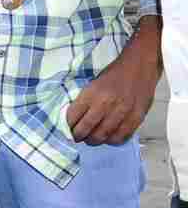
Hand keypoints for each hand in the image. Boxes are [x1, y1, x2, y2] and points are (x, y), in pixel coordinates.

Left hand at [66, 16, 162, 143]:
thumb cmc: (114, 74)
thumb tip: (74, 118)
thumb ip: (85, 100)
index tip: (67, 129)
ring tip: (91, 139)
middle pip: (87, 129)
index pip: (73, 116)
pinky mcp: (136, 118)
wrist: (139, 66)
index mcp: (92, 93)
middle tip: (77, 137)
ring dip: (94, 140)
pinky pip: (121, 137)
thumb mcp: (92, 83)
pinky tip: (108, 137)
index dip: (68, 126)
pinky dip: (112, 140)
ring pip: (103, 136)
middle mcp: (107, 104)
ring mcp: (122, 112)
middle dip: (79, 136)